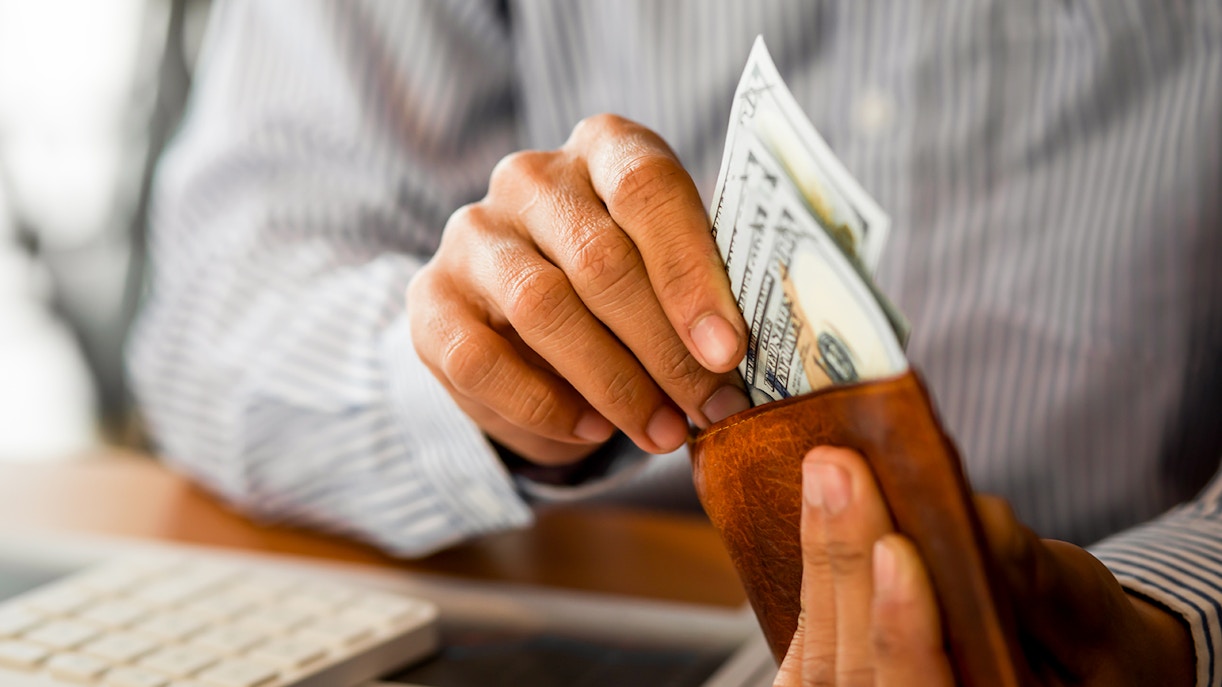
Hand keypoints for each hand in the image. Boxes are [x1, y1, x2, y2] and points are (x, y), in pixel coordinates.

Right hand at [407, 114, 749, 465]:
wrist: (520, 320)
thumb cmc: (621, 289)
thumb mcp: (667, 270)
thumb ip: (700, 292)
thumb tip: (737, 361)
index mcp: (603, 148)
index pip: (646, 188)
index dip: (691, 273)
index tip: (728, 350)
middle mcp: (529, 177)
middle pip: (600, 258)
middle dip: (665, 349)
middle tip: (710, 408)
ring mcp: (472, 235)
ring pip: (543, 309)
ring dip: (614, 384)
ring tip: (663, 431)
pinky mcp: (430, 300)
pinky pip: (482, 360)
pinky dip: (544, 405)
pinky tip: (592, 430)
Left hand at [773, 446, 1195, 686]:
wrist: (1064, 671)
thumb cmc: (1084, 644)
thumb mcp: (1081, 611)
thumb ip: (1034, 577)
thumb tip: (979, 518)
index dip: (904, 632)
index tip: (896, 551)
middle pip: (861, 672)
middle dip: (847, 566)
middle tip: (837, 471)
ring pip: (826, 656)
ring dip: (824, 557)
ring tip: (825, 470)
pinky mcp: (842, 685)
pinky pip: (813, 644)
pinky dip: (817, 571)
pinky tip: (817, 501)